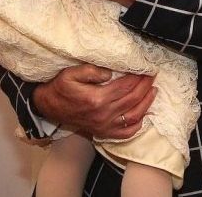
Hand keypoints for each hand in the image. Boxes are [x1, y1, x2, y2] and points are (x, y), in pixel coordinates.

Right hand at [33, 64, 156, 139]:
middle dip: (145, 86)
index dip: (138, 77)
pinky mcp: (103, 132)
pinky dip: (138, 124)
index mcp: (97, 98)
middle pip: (133, 99)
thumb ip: (92, 70)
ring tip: (153, 90)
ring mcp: (104, 125)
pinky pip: (126, 132)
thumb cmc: (61, 87)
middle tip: (152, 76)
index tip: (146, 68)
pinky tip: (144, 113)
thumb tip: (111, 72)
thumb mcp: (71, 73)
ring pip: (134, 116)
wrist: (49, 107)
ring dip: (147, 103)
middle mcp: (103, 114)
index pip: (126, 86)